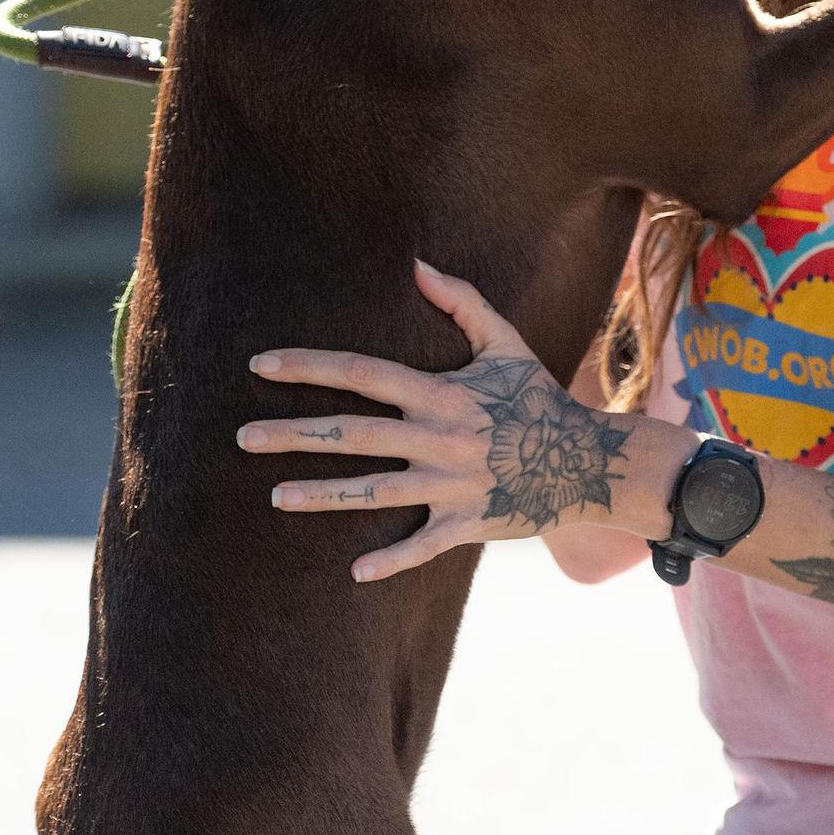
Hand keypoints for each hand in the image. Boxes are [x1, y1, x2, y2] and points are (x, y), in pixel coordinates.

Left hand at [241, 260, 641, 582]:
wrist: (590, 462)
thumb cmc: (539, 400)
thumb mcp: (506, 343)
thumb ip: (461, 303)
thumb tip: (416, 263)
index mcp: (441, 392)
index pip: (362, 374)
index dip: (309, 367)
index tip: (261, 366)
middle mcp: (440, 437)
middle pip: (353, 434)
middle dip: (294, 435)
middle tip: (243, 437)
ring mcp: (453, 484)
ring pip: (375, 492)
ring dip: (322, 495)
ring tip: (275, 498)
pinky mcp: (469, 523)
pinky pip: (423, 546)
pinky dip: (392, 560)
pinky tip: (354, 571)